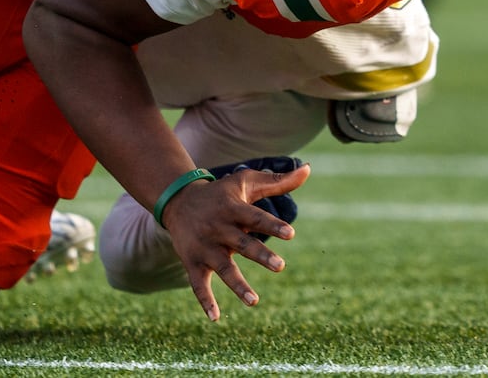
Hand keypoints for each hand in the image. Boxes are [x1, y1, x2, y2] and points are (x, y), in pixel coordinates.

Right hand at [160, 161, 309, 320]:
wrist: (178, 200)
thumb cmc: (221, 193)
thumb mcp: (246, 182)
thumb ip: (278, 181)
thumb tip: (309, 169)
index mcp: (233, 209)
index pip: (256, 217)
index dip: (273, 225)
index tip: (291, 233)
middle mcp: (218, 229)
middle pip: (242, 244)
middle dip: (261, 255)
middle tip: (281, 267)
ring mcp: (205, 248)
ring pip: (223, 268)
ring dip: (237, 285)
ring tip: (254, 301)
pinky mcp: (193, 263)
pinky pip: (198, 285)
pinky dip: (205, 301)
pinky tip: (216, 318)